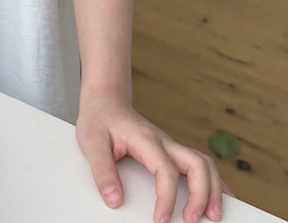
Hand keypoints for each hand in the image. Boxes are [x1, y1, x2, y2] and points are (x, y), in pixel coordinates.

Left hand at [76, 89, 225, 222]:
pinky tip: (218, 198)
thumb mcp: (90, 141)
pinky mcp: (171, 152)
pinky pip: (199, 164)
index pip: (165, 170)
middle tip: (193, 221)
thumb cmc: (99, 118)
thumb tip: (114, 200)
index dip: (167, 198)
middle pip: (197, 164)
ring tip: (213, 216)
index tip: (160, 220)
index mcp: (145, 139)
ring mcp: (170, 146)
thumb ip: (102, 171)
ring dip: (212, 189)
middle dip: (201, 194)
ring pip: (204, 163)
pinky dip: (213, 182)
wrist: (106, 100)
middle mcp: (163, 141)